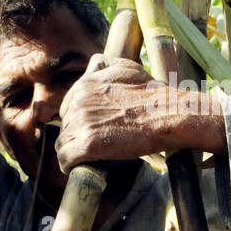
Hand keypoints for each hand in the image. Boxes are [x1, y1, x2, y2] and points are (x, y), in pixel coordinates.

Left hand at [54, 55, 226, 171]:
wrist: (167, 114)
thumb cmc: (151, 93)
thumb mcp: (125, 67)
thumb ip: (102, 64)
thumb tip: (91, 66)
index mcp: (83, 85)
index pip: (67, 108)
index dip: (79, 120)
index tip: (94, 128)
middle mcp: (78, 102)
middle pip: (65, 126)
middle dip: (77, 134)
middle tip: (99, 141)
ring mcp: (82, 124)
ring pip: (62, 143)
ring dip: (74, 150)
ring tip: (92, 155)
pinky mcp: (89, 145)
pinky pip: (64, 159)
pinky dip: (69, 165)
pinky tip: (80, 166)